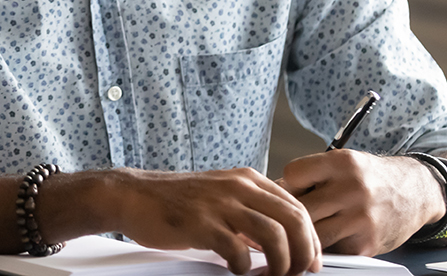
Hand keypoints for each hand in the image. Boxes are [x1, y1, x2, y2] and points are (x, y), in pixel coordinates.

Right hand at [106, 167, 322, 275]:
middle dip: (304, 253)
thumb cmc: (177, 201)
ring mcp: (221, 204)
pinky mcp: (201, 224)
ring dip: (281, 264)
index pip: (297, 207)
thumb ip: (251, 215)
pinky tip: (238, 271)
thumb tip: (280, 241)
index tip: (312, 260)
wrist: (134, 196)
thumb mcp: (222, 198)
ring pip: (274, 235)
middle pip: (294, 219)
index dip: (312, 238)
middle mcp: (239, 187)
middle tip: (299, 273)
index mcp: (248, 180)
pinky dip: (245, 267)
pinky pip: (238, 251)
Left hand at [277, 150, 443, 255]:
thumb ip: (314, 175)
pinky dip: (323, 248)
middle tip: (289, 216)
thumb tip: (272, 191)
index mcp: (343, 163)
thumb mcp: (346, 163)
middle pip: (299, 208)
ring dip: (304, 235)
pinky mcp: (365, 243)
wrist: (417, 192)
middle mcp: (352, 188)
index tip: (292, 191)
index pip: (293, 174)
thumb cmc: (373, 178)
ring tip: (303, 230)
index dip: (287, 184)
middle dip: (290, 214)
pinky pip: (329, 251)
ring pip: (311, 234)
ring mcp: (360, 218)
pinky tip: (328, 239)